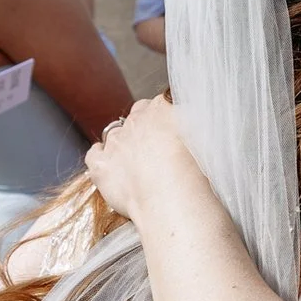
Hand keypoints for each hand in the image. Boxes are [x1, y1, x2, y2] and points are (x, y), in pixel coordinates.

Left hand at [82, 95, 205, 223]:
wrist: (172, 196)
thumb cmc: (195, 171)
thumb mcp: (206, 137)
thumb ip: (193, 125)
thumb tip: (192, 127)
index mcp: (162, 108)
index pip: (161, 103)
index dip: (167, 119)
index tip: (173, 132)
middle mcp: (136, 120)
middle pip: (137, 114)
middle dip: (144, 126)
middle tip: (158, 148)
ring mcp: (115, 142)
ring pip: (115, 133)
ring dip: (123, 143)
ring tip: (138, 163)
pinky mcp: (101, 165)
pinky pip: (94, 154)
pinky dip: (101, 157)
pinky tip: (112, 167)